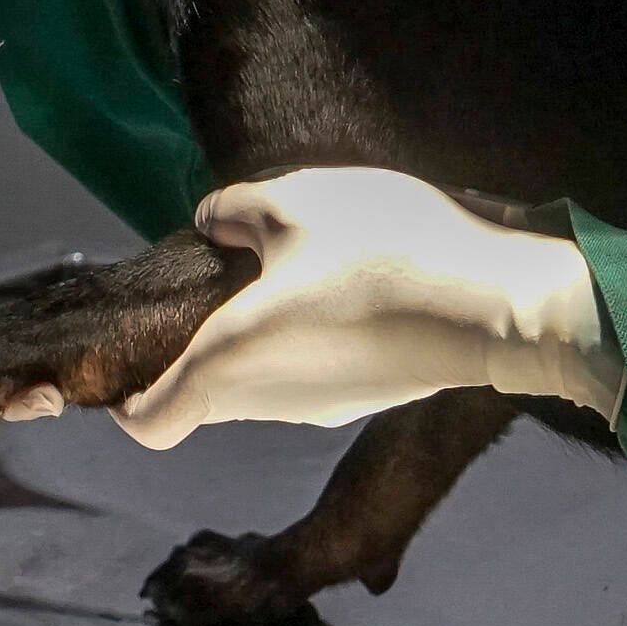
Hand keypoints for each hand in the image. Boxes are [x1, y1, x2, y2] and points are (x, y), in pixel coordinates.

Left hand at [112, 168, 624, 449]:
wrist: (499, 306)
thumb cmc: (382, 253)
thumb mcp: (296, 202)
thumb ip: (237, 210)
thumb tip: (216, 223)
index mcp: (227, 360)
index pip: (149, 423)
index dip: (127, 399)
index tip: (132, 358)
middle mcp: (264, 400)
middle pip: (200, 394)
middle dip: (192, 346)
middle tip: (213, 279)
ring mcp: (317, 408)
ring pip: (254, 381)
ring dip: (251, 337)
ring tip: (283, 268)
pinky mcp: (362, 397)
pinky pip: (303, 373)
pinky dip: (299, 340)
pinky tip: (337, 286)